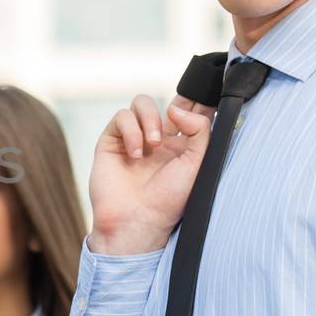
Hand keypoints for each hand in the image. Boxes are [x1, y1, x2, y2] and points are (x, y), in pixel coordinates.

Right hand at [88, 94, 215, 255]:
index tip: (204, 97)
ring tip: (153, 143)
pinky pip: (121, 117)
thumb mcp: (197, 164)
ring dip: (150, 119)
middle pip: (166, 102)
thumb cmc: (169, 199)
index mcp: (180, 146)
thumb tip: (176, 108)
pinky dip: (130, 131)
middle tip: (176, 118)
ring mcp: (133, 138)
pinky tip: (135, 153)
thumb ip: (199, 130)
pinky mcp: (111, 141)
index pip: (189, 113)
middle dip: (176, 104)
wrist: (138, 219)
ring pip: (141, 103)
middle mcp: (157, 140)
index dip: (196, 101)